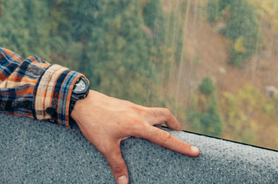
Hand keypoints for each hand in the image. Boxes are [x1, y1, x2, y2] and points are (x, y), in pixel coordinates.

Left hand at [70, 90, 198, 183]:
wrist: (81, 101)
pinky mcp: (126, 104)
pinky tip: (143, 126)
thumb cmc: (94, 123)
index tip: (196, 150)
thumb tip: (124, 183)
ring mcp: (133, 107)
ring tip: (164, 131)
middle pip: (165, 116)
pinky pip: (144, 110)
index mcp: (137, 124)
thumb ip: (117, 164)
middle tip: (180, 137)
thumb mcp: (105, 146)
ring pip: (156, 111)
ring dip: (164, 120)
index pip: (164, 137)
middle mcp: (139, 113)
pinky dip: (150, 117)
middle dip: (176, 126)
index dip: (181, 146)